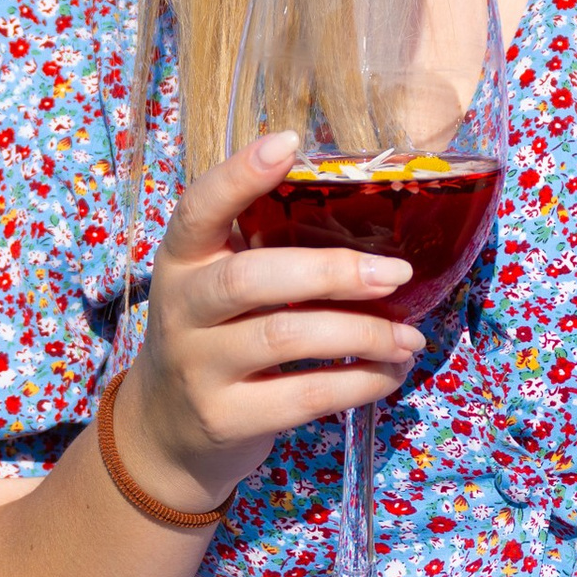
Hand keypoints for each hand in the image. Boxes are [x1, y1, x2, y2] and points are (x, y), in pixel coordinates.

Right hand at [118, 130, 424, 510]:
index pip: (198, 207)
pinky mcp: (225, 419)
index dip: (239, 174)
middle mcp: (181, 309)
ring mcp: (198, 367)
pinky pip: (303, 396)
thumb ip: (265, 251)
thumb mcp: (216, 287)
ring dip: (363, 334)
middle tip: (398, 273)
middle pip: (252, 277)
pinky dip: (358, 383)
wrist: (166, 433)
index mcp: (181, 260)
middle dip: (334, 271)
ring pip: (285, 337)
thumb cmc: (214, 337)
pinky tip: (389, 372)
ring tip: (409, 336)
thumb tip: (375, 218)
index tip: (289, 143)